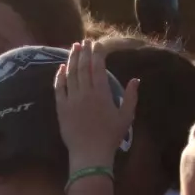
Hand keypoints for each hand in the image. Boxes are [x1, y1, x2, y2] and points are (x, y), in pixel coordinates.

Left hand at [56, 41, 139, 172]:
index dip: (96, 54)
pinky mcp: (61, 108)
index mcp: (101, 93)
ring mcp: (71, 100)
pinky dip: (59, 77)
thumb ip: (131, 96)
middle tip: (83, 41)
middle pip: (83, 67)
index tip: (96, 44)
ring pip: (70, 75)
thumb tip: (135, 79)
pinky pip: (59, 89)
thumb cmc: (111, 136)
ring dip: (72, 60)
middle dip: (83, 52)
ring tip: (73, 48)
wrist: (90, 153)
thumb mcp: (126, 116)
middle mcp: (85, 92)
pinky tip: (61, 68)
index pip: (98, 67)